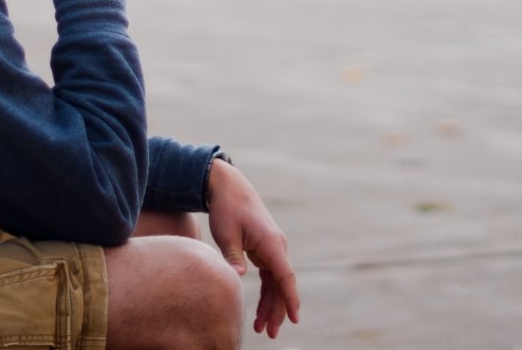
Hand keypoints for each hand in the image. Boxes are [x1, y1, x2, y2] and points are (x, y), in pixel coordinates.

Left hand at [207, 158, 298, 339]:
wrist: (229, 187)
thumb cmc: (226, 209)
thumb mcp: (226, 233)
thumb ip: (233, 256)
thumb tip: (237, 278)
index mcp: (271, 243)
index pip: (285, 276)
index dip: (291, 298)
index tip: (295, 318)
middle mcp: (276, 246)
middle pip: (282, 284)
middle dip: (278, 310)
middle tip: (270, 333)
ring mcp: (272, 249)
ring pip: (277, 283)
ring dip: (271, 305)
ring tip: (261, 328)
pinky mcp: (265, 250)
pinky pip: (270, 277)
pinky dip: (266, 294)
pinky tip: (259, 312)